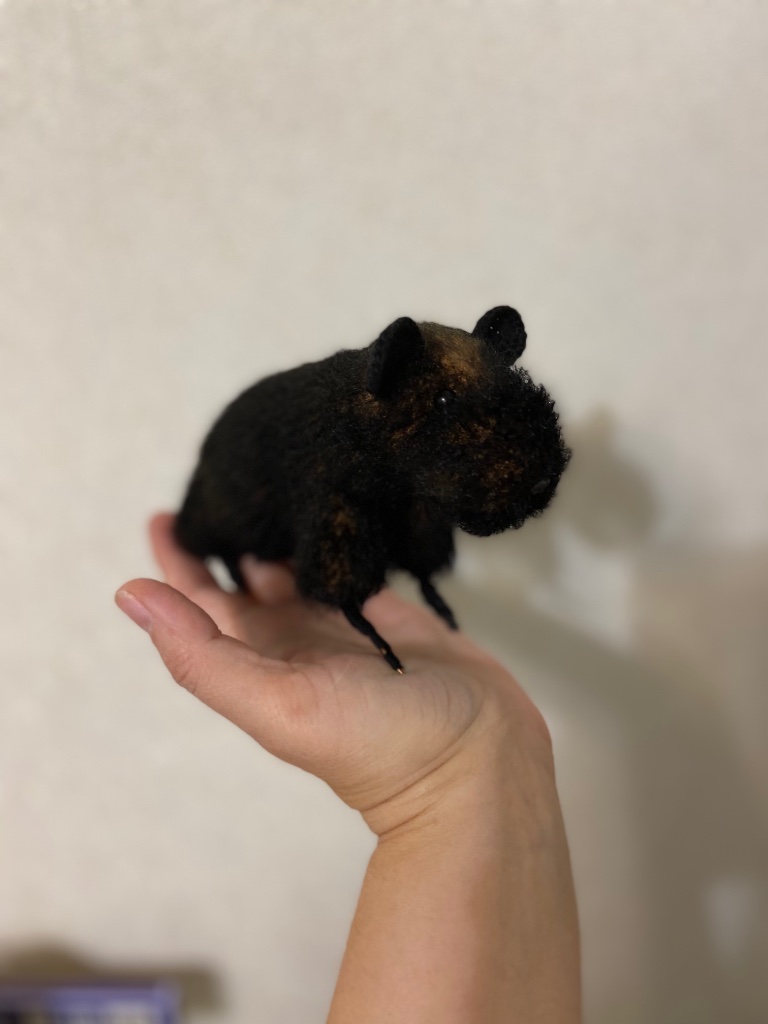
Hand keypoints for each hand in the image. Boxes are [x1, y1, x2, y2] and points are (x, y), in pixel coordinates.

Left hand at [115, 513, 553, 835]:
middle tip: (222, 479)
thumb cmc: (378, 745)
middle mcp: (293, 640)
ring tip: (266, 478)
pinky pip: (348, 561)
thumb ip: (202, 654)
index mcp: (256, 662)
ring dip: (275, 530)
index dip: (178, 561)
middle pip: (244, 578)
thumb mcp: (278, 705)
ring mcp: (343, 623)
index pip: (200, 602)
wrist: (478, 762)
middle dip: (227, 534)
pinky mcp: (390, 609)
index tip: (166, 512)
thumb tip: (128, 592)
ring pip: (295, 565)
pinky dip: (331, 535)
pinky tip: (326, 499)